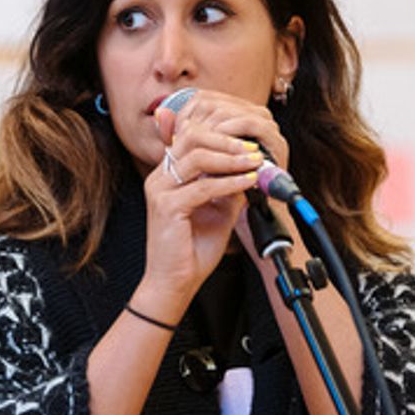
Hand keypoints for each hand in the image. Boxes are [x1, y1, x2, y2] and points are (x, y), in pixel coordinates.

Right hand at [135, 90, 283, 316]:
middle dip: (227, 139)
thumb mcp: (217, 208)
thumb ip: (227, 185)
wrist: (175, 282)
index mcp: (167, 174)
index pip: (190, 135)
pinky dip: (230, 182)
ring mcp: (160, 190)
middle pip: (191, 136)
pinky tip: (247, 182)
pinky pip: (202, 186)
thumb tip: (251, 166)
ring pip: (197, 156)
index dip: (221, 132)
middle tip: (253, 148)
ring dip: (231, 158)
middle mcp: (159, 177)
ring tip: (255, 162)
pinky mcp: (166, 207)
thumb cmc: (192, 248)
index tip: (249, 141)